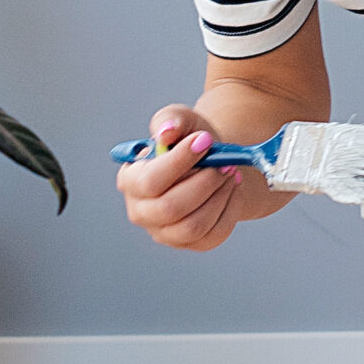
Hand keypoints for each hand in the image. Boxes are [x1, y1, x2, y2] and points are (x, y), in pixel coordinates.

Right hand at [116, 104, 245, 251]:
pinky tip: (233, 189)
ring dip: (220, 196)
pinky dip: (230, 209)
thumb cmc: (190, 142)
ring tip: (230, 173)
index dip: (179, 161)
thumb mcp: (181, 121)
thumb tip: (166, 132)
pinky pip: (214, 234)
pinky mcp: (191, 243)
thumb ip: (171, 119)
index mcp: (130, 180)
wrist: (211, 163)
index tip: (205, 140)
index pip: (150, 180)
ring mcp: (164, 232)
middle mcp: (141, 211)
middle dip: (205, 183)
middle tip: (226, 162)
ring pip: (193, 225)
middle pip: (170, 208)